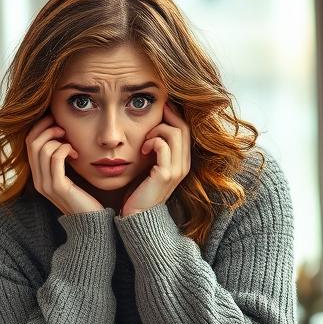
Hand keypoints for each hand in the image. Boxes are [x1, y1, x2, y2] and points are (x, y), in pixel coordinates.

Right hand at [26, 115, 102, 215]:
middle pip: (32, 143)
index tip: (55, 121)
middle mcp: (38, 180)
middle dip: (47, 129)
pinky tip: (75, 153)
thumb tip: (62, 135)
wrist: (91, 223)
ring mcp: (46, 184)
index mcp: (38, 176)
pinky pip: (55, 158)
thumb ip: (61, 160)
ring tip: (72, 145)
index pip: (28, 144)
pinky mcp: (58, 187)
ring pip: (42, 148)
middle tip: (63, 128)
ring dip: (58, 139)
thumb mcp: (69, 176)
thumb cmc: (84, 197)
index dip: (39, 128)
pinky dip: (65, 149)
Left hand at [121, 102, 191, 217]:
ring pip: (175, 133)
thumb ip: (153, 150)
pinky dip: (152, 141)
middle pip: (183, 127)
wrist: (137, 216)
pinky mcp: (165, 175)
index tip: (160, 107)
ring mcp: (176, 170)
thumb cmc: (139, 190)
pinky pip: (163, 146)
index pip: (185, 129)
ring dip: (157, 129)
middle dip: (167, 116)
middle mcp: (184, 165)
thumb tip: (147, 129)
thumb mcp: (149, 166)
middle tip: (152, 114)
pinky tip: (141, 149)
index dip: (174, 114)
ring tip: (144, 139)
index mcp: (182, 161)